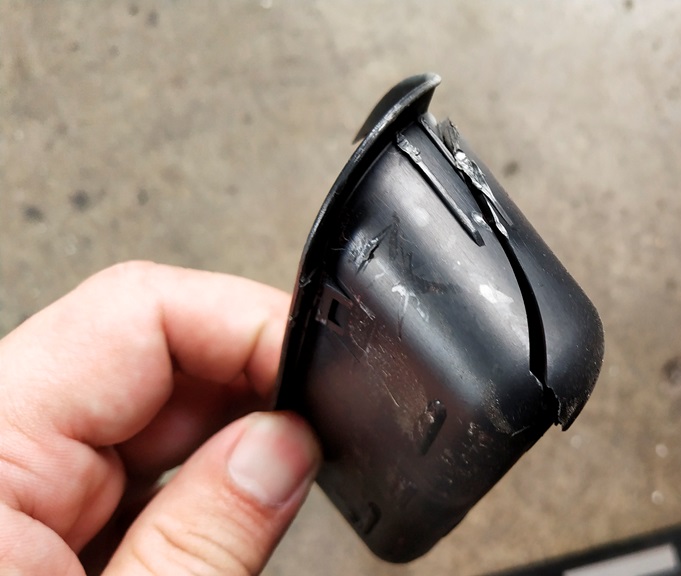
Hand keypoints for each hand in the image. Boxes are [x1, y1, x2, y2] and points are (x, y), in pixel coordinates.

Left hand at [0, 261, 320, 574]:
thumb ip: (205, 536)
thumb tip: (284, 446)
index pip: (133, 313)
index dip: (245, 324)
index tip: (315, 368)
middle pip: (150, 351)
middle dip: (251, 383)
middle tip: (318, 427)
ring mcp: (18, 483)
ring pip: (152, 408)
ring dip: (232, 436)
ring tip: (288, 475)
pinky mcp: (39, 518)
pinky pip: (137, 464)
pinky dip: (201, 478)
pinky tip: (241, 505)